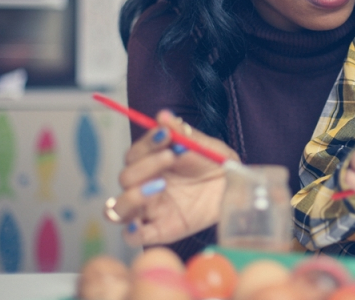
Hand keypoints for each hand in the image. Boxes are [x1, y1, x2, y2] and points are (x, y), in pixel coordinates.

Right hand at [109, 110, 239, 245]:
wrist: (236, 189)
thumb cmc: (216, 164)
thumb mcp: (205, 146)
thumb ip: (182, 133)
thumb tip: (162, 116)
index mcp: (152, 163)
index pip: (135, 154)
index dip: (147, 144)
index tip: (166, 134)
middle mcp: (145, 186)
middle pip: (125, 178)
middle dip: (145, 166)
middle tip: (170, 157)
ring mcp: (150, 210)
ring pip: (118, 208)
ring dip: (132, 197)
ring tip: (159, 186)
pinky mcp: (159, 231)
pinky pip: (133, 237)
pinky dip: (131, 232)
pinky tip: (139, 224)